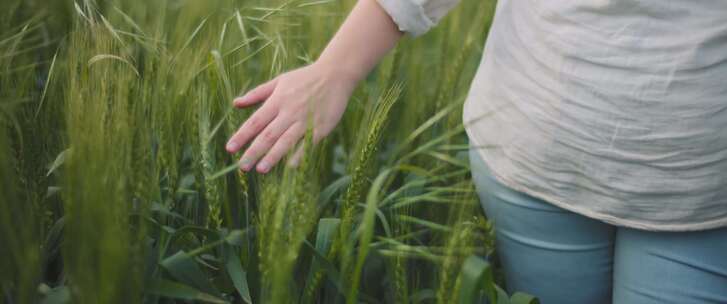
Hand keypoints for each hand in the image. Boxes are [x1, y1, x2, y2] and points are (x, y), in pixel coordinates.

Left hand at [225, 63, 356, 172]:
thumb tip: (235, 103)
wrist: (335, 74)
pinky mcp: (321, 127)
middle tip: (242, 166)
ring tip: (260, 170)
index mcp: (277, 100)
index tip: (229, 149)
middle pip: (268, 134)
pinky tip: (290, 166)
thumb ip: (257, 94)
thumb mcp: (279, 81)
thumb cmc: (304, 78)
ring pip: (286, 141)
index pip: (255, 121)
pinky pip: (308, 143)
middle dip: (254, 151)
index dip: (241, 136)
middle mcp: (289, 111)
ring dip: (273, 156)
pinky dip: (299, 154)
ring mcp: (305, 120)